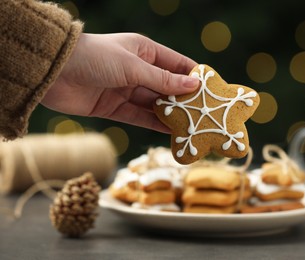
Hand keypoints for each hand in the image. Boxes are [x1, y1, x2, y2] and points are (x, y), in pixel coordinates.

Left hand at [41, 33, 198, 132]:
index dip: (195, 78)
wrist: (52, 72)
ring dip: (172, 116)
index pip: (178, 65)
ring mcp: (127, 90)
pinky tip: (171, 133)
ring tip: (193, 128)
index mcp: (145, 51)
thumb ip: (163, 80)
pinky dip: (155, 125)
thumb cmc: (94, 57)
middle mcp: (138, 70)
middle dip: (186, 101)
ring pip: (156, 105)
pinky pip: (140, 117)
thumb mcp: (133, 67)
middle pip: (169, 88)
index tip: (213, 91)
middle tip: (207, 115)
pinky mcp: (115, 107)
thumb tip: (194, 85)